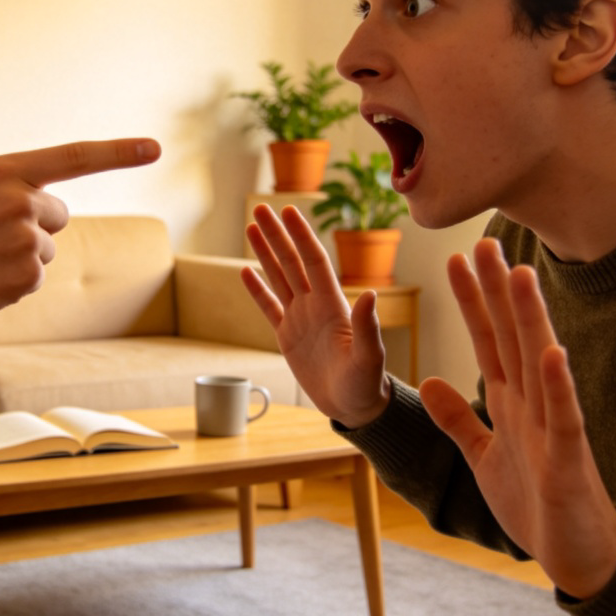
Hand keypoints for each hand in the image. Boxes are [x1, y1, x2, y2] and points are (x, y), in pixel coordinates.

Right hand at [0, 138, 160, 349]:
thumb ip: (7, 189)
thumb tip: (50, 209)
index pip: (73, 157)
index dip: (117, 152)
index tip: (153, 148)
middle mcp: (19, 199)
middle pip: (58, 213)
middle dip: (34, 226)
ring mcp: (26, 239)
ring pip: (47, 247)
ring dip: (21, 256)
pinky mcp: (27, 275)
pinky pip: (36, 276)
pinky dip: (14, 282)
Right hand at [241, 204, 389, 426]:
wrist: (354, 406)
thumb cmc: (366, 383)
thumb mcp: (369, 358)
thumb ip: (367, 327)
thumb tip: (370, 296)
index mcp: (333, 305)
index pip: (313, 261)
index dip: (300, 236)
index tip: (289, 212)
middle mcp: (314, 305)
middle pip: (291, 262)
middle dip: (277, 235)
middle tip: (260, 208)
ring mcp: (299, 319)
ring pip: (278, 278)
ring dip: (265, 253)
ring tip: (251, 228)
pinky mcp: (287, 337)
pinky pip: (268, 307)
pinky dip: (256, 290)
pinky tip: (245, 271)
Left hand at [419, 238, 615, 598]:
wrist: (575, 556)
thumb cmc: (533, 502)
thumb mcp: (483, 454)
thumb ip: (456, 418)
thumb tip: (427, 380)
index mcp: (510, 402)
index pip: (486, 339)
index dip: (471, 301)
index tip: (455, 260)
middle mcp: (531, 404)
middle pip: (510, 337)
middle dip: (496, 291)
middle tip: (483, 242)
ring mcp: (552, 428)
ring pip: (538, 363)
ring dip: (528, 320)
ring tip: (519, 274)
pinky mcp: (568, 460)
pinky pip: (564, 417)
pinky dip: (557, 386)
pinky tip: (552, 352)